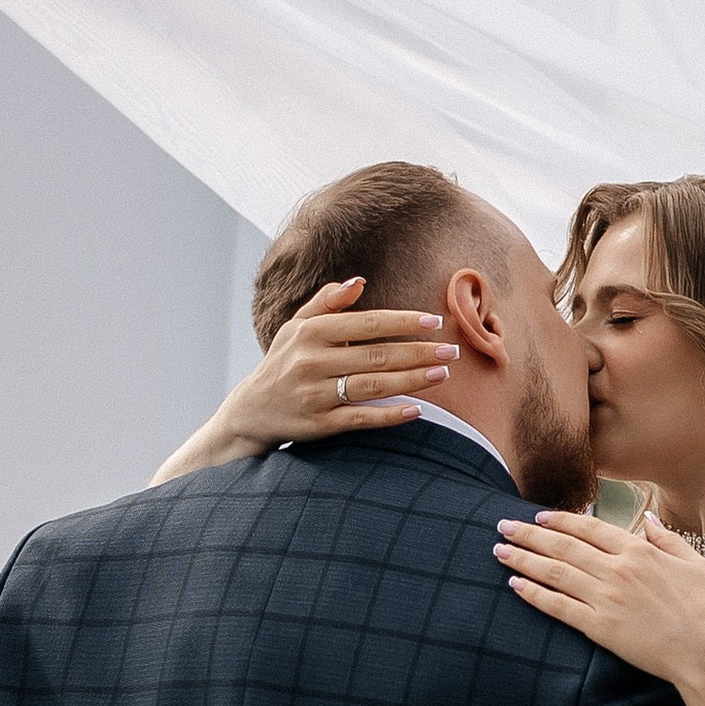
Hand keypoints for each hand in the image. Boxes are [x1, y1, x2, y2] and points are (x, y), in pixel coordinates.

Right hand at [150, 280, 457, 481]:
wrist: (253, 410)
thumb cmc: (284, 362)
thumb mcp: (297, 327)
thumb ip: (326, 302)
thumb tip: (359, 281)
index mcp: (311, 332)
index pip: (366, 323)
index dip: (403, 322)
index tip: (434, 322)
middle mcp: (312, 361)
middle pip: (377, 355)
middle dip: (419, 352)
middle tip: (452, 351)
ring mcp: (316, 394)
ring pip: (374, 386)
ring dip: (413, 380)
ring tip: (442, 374)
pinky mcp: (319, 424)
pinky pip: (361, 418)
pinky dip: (390, 414)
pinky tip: (416, 410)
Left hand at [494, 509, 704, 698]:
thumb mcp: (695, 564)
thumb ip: (667, 539)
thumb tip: (648, 519)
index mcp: (639, 551)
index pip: (590, 529)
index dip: (561, 521)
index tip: (539, 516)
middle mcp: (617, 569)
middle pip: (563, 546)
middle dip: (529, 534)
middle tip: (503, 525)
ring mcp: (606, 598)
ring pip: (555, 573)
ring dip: (523, 560)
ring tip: (499, 551)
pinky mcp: (600, 627)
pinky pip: (559, 607)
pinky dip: (534, 595)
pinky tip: (515, 585)